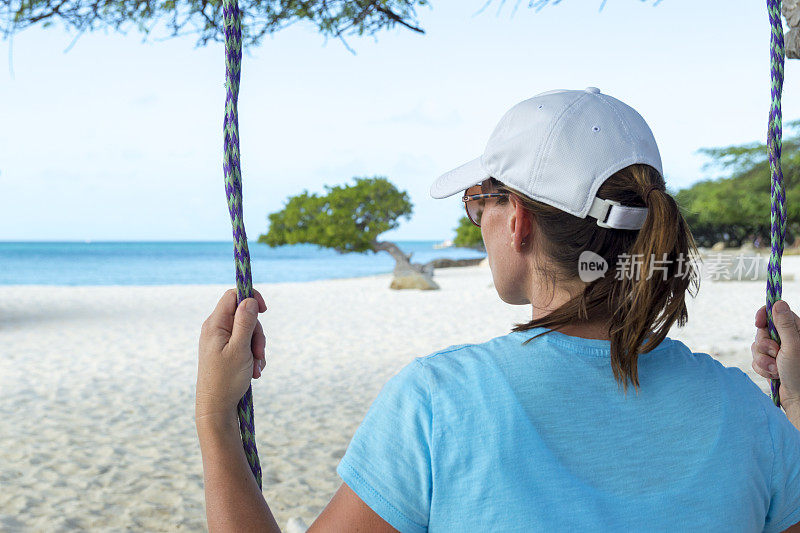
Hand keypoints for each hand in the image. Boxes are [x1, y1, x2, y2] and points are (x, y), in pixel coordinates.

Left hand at [196, 288, 267, 423]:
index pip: (233, 296)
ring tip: (256, 367)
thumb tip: (249, 299)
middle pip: (244, 315)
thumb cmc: (226, 379)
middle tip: (259, 352)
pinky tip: (253, 371)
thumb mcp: (240, 349)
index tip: (264, 310)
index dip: (250, 298)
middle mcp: (216, 329)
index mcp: (215, 324)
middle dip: (257, 333)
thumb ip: (245, 323)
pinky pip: (245, 345)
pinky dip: (253, 356)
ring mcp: (221, 340)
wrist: (216, 407)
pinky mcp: (226, 351)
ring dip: (257, 348)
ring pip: (248, 332)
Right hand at [751, 300, 799, 405]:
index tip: (758, 322)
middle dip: (764, 345)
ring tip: (775, 369)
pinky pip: (756, 359)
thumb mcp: (792, 346)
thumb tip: (778, 302)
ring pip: (757, 346)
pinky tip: (773, 375)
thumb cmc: (799, 373)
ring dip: (763, 360)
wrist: (797, 399)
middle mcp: (786, 339)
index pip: (775, 313)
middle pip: (762, 331)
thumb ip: (784, 325)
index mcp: (795, 331)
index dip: (764, 315)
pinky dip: (762, 368)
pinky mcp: (770, 362)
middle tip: (776, 354)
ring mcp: (778, 351)